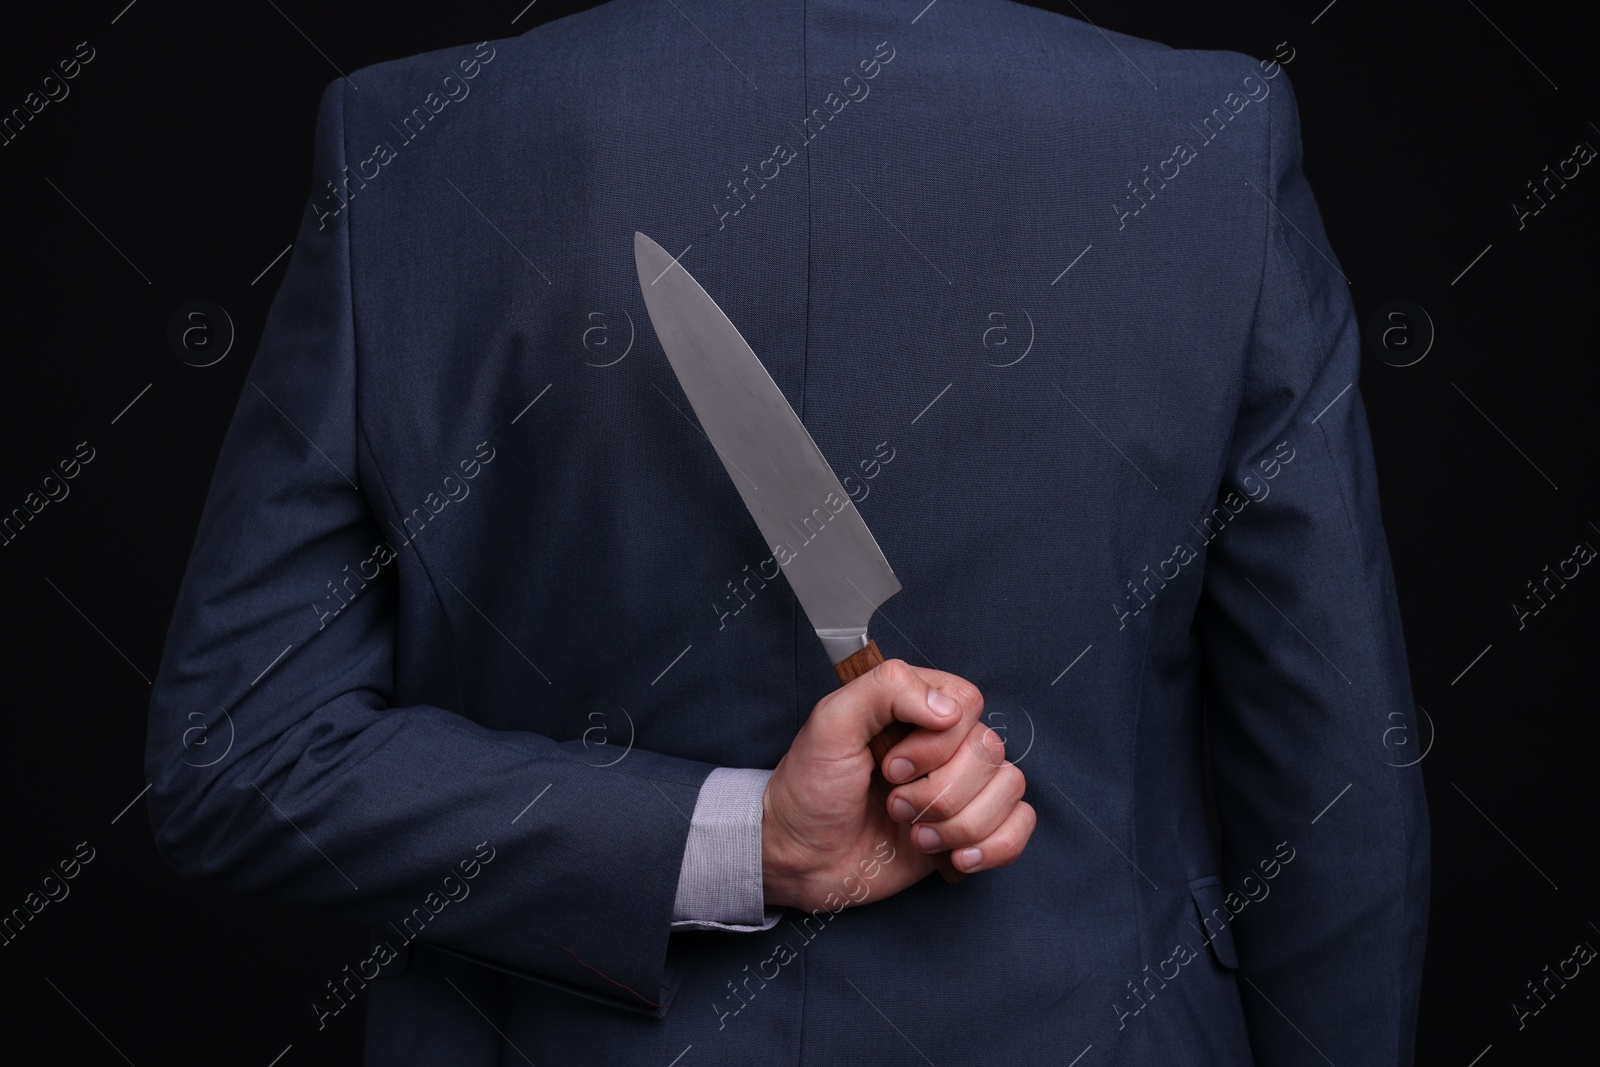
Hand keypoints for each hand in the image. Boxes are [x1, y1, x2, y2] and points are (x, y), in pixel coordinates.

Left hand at [761, 658, 1034, 912]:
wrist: (801, 859)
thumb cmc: (809, 789)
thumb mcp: (831, 723)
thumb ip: (885, 690)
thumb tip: (948, 709)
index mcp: (918, 708)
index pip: (968, 704)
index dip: (937, 742)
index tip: (891, 766)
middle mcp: (947, 745)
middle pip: (990, 752)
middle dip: (939, 792)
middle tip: (893, 804)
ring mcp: (962, 788)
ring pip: (1009, 789)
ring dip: (960, 823)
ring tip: (915, 835)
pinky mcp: (972, 830)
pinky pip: (1021, 826)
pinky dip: (994, 846)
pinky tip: (956, 857)